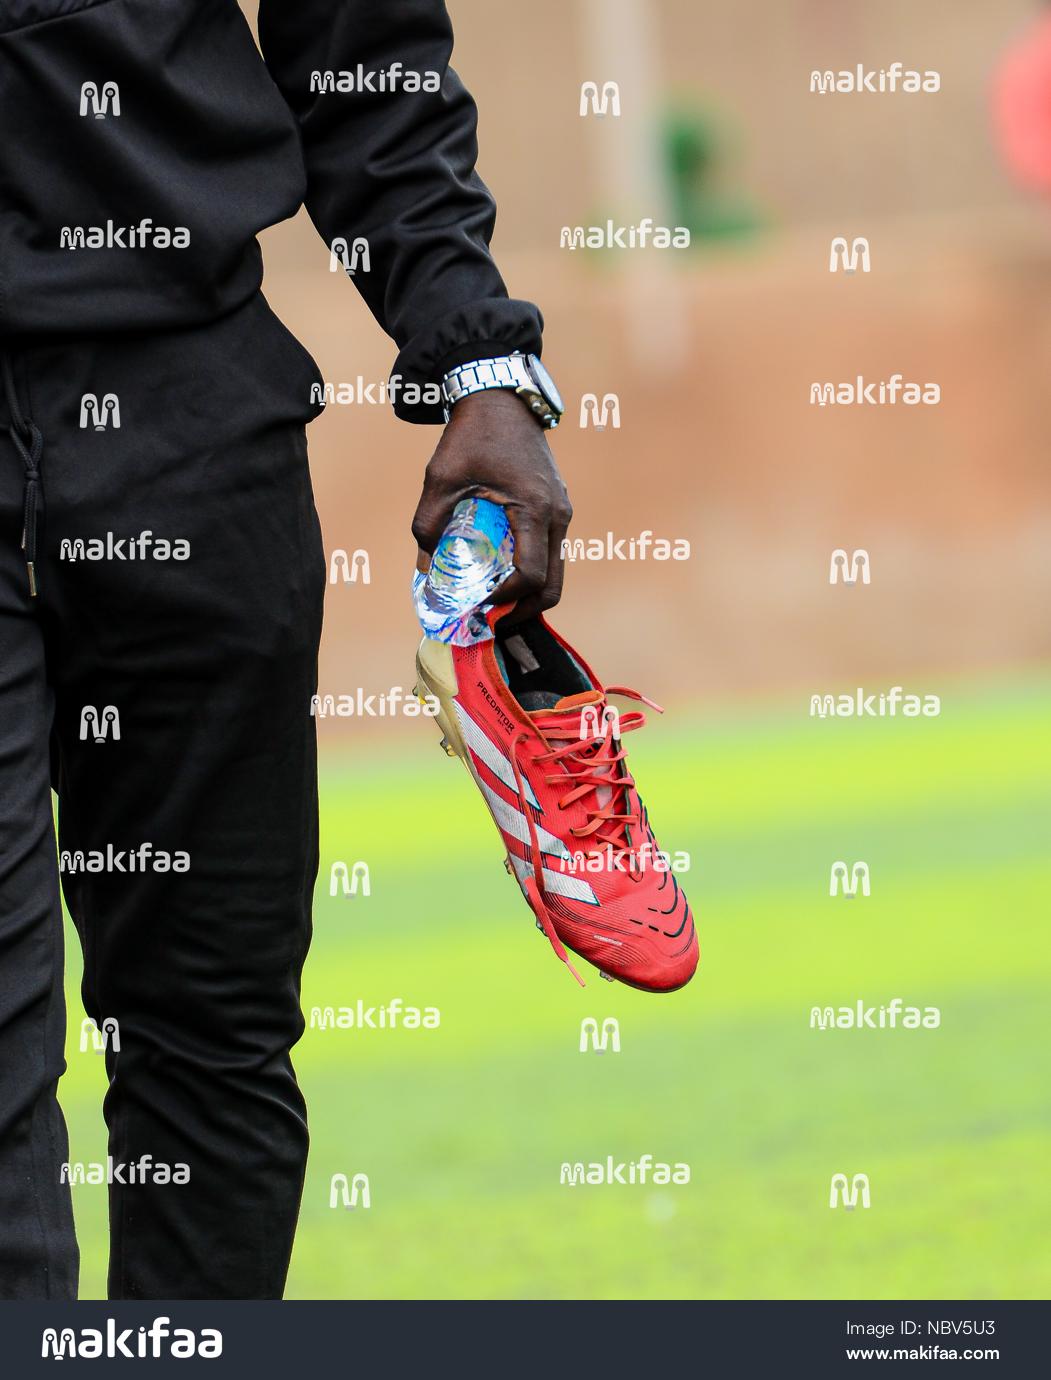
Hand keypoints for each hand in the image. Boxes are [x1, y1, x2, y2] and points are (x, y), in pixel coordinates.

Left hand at [411, 389, 572, 624]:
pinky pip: (550, 553)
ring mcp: (562, 512)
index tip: (478, 603)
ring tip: (492, 601)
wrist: (501, 397)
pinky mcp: (557, 508)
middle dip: (522, 610)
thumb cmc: (471, 433)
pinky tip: (499, 572)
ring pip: (555, 572)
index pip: (531, 576)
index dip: (505, 599)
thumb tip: (424, 569)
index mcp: (535, 509)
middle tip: (490, 621)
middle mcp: (558, 515)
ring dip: (527, 594)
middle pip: (553, 586)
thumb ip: (429, 524)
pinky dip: (530, 572)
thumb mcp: (440, 478)